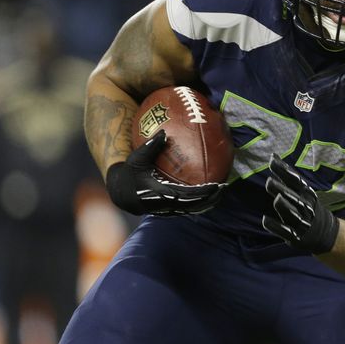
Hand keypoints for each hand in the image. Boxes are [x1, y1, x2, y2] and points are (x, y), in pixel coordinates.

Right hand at [104, 131, 225, 215]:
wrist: (120, 193)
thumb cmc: (129, 173)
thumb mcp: (137, 159)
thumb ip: (150, 147)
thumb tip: (163, 132)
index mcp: (160, 193)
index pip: (186, 195)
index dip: (202, 192)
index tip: (216, 185)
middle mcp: (166, 204)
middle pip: (193, 205)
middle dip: (210, 198)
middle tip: (224, 187)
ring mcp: (168, 209)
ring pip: (192, 209)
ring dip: (207, 202)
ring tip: (221, 192)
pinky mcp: (168, 210)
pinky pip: (188, 209)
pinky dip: (200, 204)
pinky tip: (210, 195)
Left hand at [262, 155, 339, 254]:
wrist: (326, 233)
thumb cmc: (307, 206)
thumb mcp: (302, 190)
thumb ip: (287, 176)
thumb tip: (273, 156)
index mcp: (305, 193)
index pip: (294, 179)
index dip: (283, 170)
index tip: (272, 160)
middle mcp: (305, 206)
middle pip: (293, 196)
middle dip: (282, 189)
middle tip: (269, 181)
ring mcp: (301, 221)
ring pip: (292, 213)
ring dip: (284, 206)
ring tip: (276, 199)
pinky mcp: (296, 235)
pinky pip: (285, 231)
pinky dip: (275, 226)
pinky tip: (265, 220)